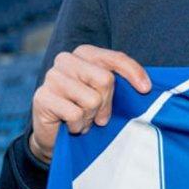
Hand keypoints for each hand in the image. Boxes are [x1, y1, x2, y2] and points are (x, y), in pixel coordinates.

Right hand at [28, 45, 150, 162]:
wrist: (55, 135)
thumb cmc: (85, 110)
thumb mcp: (105, 94)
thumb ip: (119, 84)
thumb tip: (144, 87)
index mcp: (84, 53)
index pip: (115, 58)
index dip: (133, 73)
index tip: (145, 89)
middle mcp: (66, 59)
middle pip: (105, 80)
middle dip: (106, 104)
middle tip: (99, 115)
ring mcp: (52, 77)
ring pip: (91, 100)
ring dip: (90, 117)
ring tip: (82, 119)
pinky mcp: (42, 96)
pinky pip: (75, 114)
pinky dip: (78, 126)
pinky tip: (71, 125)